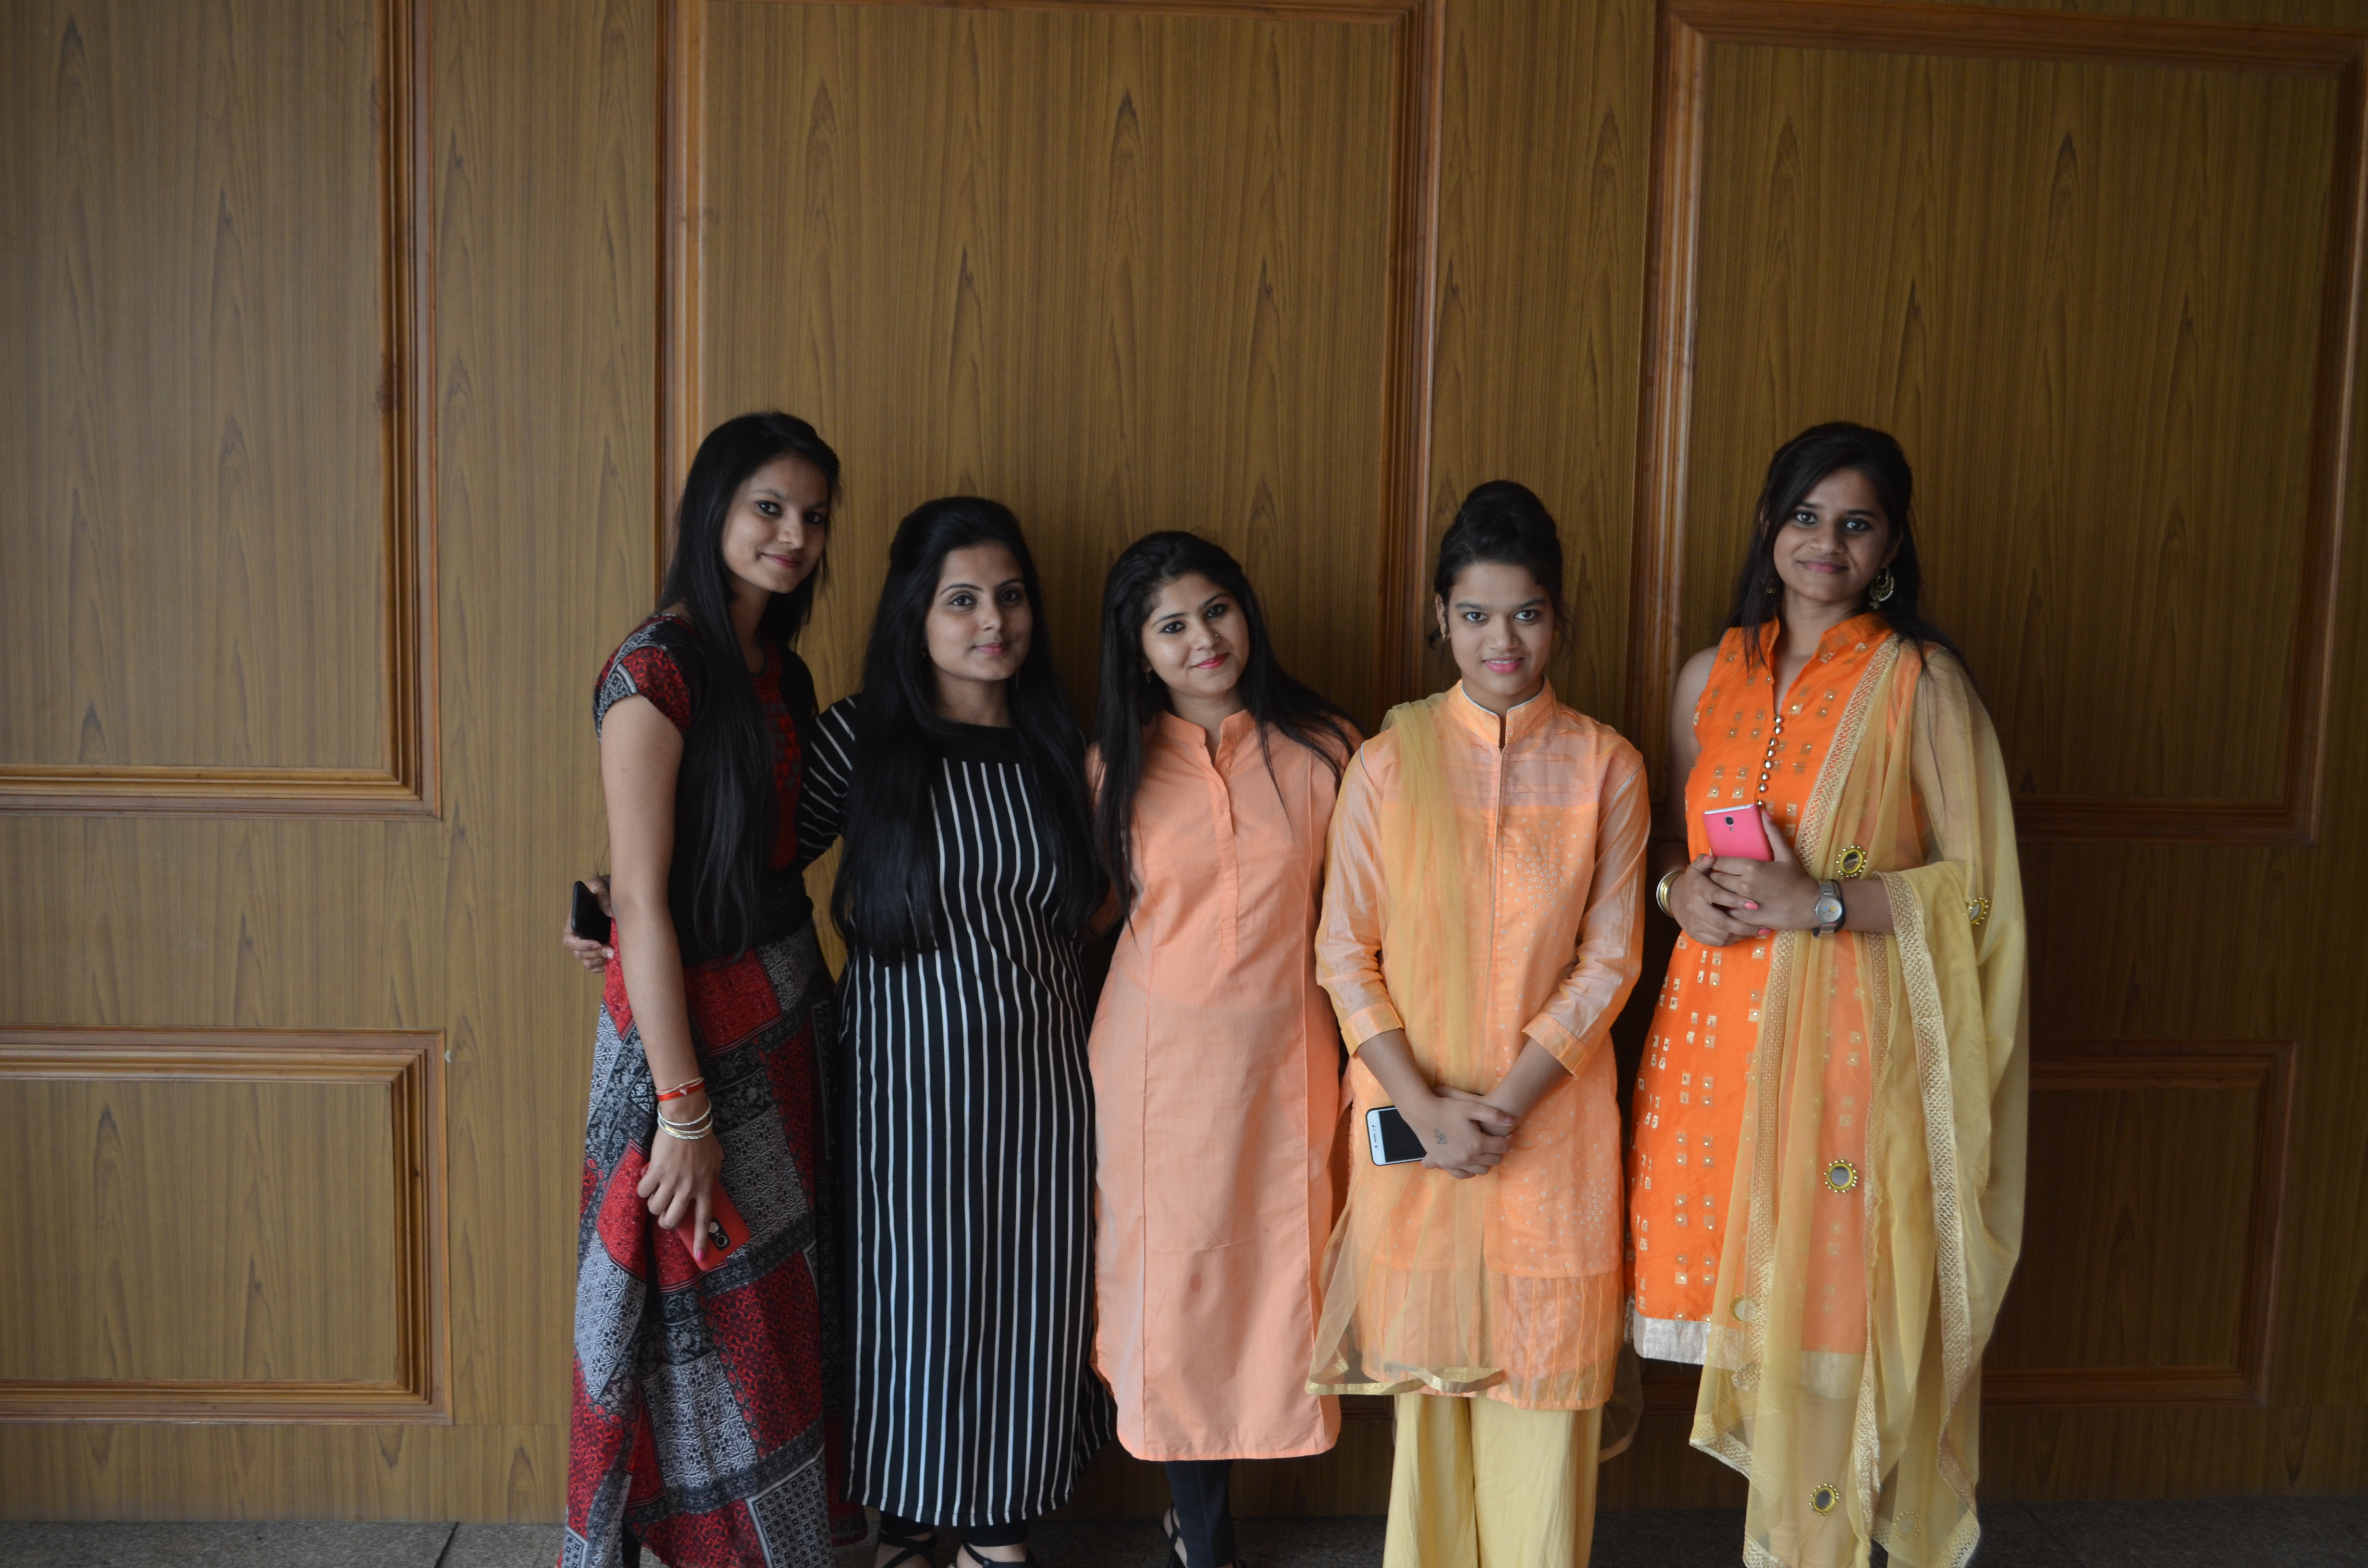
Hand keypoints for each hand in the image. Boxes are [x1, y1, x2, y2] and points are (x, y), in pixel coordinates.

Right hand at [563, 875, 614, 970]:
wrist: (614, 893)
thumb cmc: (603, 888)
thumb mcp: (599, 885)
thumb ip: (601, 895)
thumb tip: (609, 912)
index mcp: (573, 923)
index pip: (569, 940)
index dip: (580, 945)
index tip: (597, 942)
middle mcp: (580, 936)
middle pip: (579, 954)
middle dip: (594, 955)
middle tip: (611, 951)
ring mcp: (590, 944)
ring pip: (588, 961)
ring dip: (599, 962)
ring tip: (613, 955)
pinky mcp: (600, 949)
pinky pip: (597, 965)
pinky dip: (603, 966)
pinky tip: (614, 961)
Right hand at [637, 1090, 720, 1258]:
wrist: (686, 1121)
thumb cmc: (702, 1138)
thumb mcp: (715, 1159)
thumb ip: (712, 1175)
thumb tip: (709, 1186)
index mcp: (705, 1187)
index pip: (704, 1219)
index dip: (701, 1240)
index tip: (700, 1257)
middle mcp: (688, 1189)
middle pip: (672, 1220)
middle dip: (665, 1222)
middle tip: (664, 1215)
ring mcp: (672, 1182)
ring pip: (655, 1209)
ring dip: (653, 1204)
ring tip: (656, 1192)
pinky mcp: (656, 1173)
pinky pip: (643, 1192)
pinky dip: (642, 1189)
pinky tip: (647, 1180)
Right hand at [1405, 1087, 1515, 1178]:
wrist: (1422, 1113)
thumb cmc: (1447, 1108)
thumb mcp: (1472, 1106)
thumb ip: (1494, 1115)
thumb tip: (1512, 1122)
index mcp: (1477, 1143)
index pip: (1502, 1148)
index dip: (1507, 1140)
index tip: (1506, 1135)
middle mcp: (1468, 1157)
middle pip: (1494, 1160)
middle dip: (1498, 1151)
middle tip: (1495, 1141)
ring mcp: (1456, 1163)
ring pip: (1481, 1170)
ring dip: (1486, 1161)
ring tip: (1484, 1150)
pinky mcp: (1445, 1164)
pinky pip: (1464, 1174)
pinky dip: (1471, 1170)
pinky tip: (1471, 1160)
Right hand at [1668, 854, 1762, 947]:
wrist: (1674, 898)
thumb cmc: (1694, 881)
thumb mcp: (1696, 868)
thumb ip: (1704, 861)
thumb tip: (1711, 857)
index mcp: (1698, 889)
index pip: (1717, 896)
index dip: (1736, 901)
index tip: (1754, 904)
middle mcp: (1694, 907)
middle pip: (1721, 922)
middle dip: (1744, 926)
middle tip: (1762, 927)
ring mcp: (1694, 923)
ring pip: (1721, 934)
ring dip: (1741, 935)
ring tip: (1759, 932)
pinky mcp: (1695, 934)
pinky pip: (1716, 942)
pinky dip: (1732, 941)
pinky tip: (1744, 936)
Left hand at [1701, 806, 1820, 931]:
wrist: (1811, 906)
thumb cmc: (1797, 879)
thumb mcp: (1786, 854)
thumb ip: (1772, 834)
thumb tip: (1763, 814)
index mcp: (1751, 867)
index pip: (1719, 862)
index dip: (1716, 863)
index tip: (1718, 864)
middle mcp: (1745, 885)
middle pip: (1716, 879)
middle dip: (1715, 877)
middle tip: (1719, 876)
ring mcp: (1745, 904)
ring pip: (1719, 896)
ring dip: (1719, 893)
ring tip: (1721, 891)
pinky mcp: (1747, 919)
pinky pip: (1727, 912)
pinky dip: (1727, 908)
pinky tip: (1731, 905)